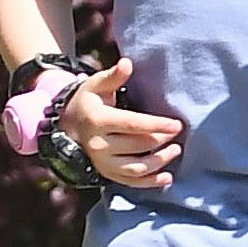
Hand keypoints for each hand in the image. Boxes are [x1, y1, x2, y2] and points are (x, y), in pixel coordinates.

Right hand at [64, 57, 183, 190]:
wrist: (68, 125)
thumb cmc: (89, 101)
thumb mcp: (97, 85)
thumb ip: (114, 76)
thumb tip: (127, 63)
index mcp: (98, 121)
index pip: (132, 125)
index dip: (156, 125)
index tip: (177, 125)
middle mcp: (98, 145)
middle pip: (136, 146)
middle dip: (161, 140)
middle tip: (178, 133)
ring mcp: (102, 162)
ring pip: (134, 168)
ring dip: (158, 162)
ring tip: (176, 150)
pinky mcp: (106, 174)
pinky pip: (129, 182)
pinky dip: (149, 183)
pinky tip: (167, 178)